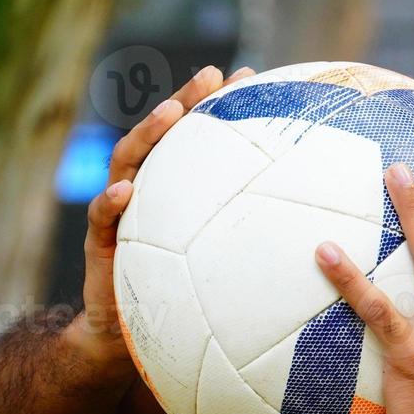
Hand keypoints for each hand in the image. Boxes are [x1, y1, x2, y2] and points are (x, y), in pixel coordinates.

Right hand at [68, 64, 255, 367]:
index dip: (216, 102)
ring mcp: (119, 212)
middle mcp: (146, 191)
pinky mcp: (100, 243)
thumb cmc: (184, 297)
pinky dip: (111, 201)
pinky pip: (101, 218)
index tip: (246, 74)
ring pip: (127, 161)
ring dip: (148, 134)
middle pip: (162, 134)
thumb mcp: (221, 262)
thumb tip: (313, 217)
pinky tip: (126, 191)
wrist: (129, 339)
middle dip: (185, 100)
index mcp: (174, 188)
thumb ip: (250, 236)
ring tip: (170, 114)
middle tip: (210, 76)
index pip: (194, 135)